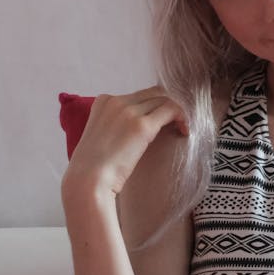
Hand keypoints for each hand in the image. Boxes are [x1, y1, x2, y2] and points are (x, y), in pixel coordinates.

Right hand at [63, 86, 187, 200]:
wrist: (88, 181)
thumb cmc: (94, 168)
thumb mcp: (102, 136)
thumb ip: (117, 125)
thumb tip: (137, 128)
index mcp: (103, 102)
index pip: (139, 95)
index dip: (155, 104)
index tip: (163, 118)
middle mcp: (115, 101)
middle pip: (154, 93)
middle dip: (169, 105)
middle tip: (178, 121)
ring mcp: (128, 112)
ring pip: (164, 99)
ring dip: (178, 111)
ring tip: (182, 127)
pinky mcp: (141, 126)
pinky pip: (171, 110)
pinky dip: (182, 117)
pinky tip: (185, 130)